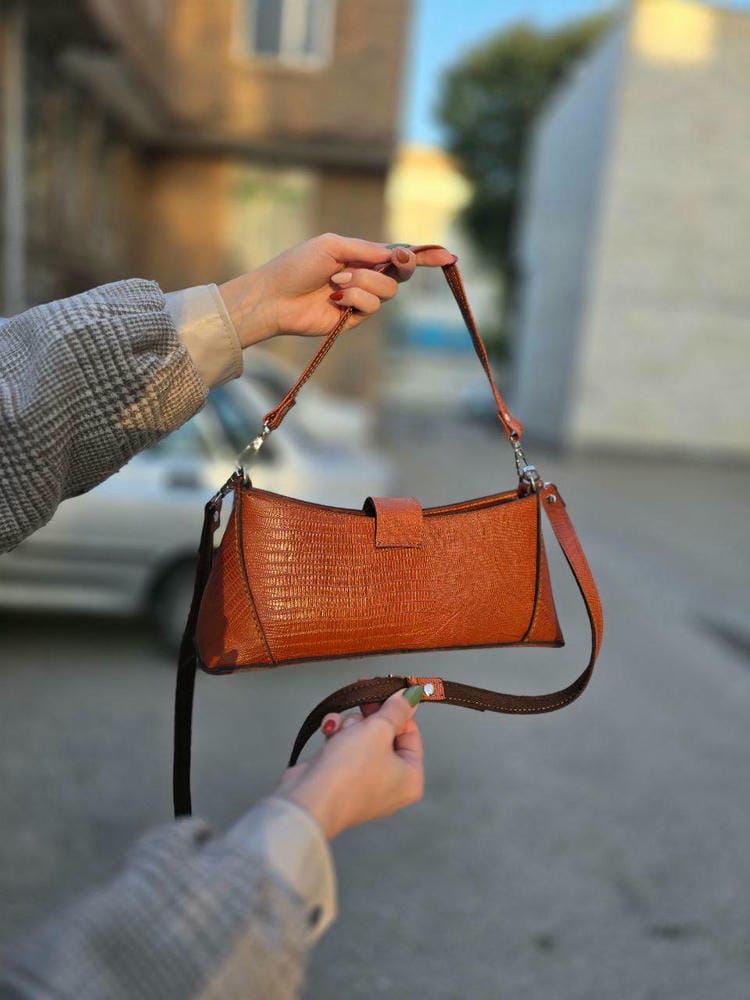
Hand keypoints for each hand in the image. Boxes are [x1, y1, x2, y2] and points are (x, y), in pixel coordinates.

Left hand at [218, 234, 455, 348]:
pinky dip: (356, 297)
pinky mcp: (354, 319)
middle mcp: (365, 277)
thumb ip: (367, 249)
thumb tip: (397, 254)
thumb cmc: (297, 266)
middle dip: (401, 266)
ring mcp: (360, 299)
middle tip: (396, 261)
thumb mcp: (333, 246)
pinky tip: (335, 296)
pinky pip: (372, 306)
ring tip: (336, 281)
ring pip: (388, 291)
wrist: (275, 296)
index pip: (398, 255)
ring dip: (364, 281)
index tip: (448, 256)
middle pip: (402, 274)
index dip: (425, 256)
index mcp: (361, 255)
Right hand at [277, 685, 424, 839]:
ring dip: (349, 726)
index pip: (411, 733)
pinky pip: (345, 748)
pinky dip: (337, 736)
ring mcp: (365, 783)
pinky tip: (328, 731)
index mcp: (410, 778)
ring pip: (362, 738)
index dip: (397, 709)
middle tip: (360, 701)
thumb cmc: (348, 771)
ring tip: (340, 728)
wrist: (308, 798)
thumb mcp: (378, 730)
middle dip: (367, 718)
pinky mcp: (341, 779)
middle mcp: (391, 785)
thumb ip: (396, 709)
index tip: (385, 689)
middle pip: (385, 735)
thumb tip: (411, 696)